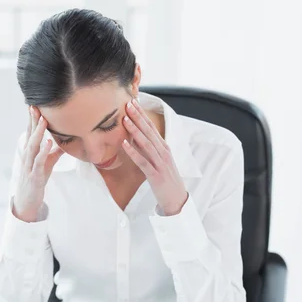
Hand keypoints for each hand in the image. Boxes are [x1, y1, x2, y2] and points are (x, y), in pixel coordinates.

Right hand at [13, 106, 64, 221]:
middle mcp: (28, 156)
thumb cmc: (37, 179)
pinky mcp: (35, 175)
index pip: (31, 133)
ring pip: (33, 146)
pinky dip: (44, 151)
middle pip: (30, 136)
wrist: (28, 200)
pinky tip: (49, 142)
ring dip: (38, 133)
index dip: (32, 120)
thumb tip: (65, 141)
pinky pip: (39, 161)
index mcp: (31, 152)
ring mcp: (30, 166)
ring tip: (43, 120)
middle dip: (32, 121)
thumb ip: (55, 152)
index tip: (34, 105)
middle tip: (35, 106)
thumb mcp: (48, 164)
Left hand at [122, 98, 187, 215]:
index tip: (133, 102)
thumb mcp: (160, 161)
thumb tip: (136, 137)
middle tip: (127, 104)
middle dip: (138, 116)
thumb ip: (150, 149)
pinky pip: (143, 161)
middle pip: (149, 131)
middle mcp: (163, 152)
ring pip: (146, 143)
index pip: (152, 127)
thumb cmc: (166, 180)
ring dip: (135, 130)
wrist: (177, 199)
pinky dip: (134, 152)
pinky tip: (125, 144)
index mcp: (164, 147)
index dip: (142, 114)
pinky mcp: (155, 175)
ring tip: (125, 120)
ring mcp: (160, 163)